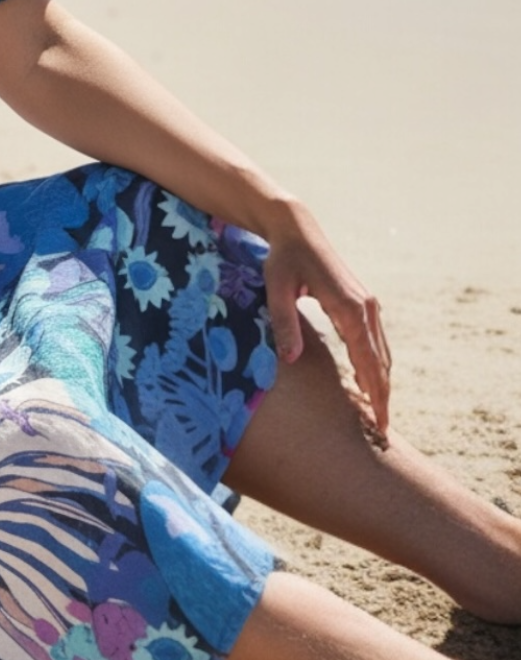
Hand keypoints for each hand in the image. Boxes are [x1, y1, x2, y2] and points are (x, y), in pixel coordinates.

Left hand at [260, 207, 391, 433]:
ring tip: (378, 413)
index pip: (367, 360)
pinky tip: (370, 383)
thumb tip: (291, 360)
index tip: (380, 421)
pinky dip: (376, 364)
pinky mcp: (364, 303)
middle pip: (381, 361)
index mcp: (348, 307)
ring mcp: (369, 304)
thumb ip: (285, 323)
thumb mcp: (275, 288)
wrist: (297, 230)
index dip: (375, 393)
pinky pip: (375, 341)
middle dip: (383, 395)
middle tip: (382, 429)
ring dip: (382, 382)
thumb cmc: (282, 259)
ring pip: (382, 352)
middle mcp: (366, 307)